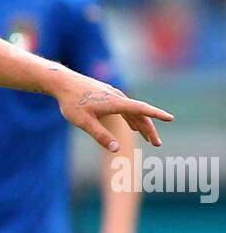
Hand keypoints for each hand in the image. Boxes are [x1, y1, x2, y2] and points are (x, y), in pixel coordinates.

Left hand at [55, 73, 172, 151]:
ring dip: (142, 125)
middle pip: (140, 114)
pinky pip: (125, 109)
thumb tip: (116, 149)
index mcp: (115, 102)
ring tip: (149, 139)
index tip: (170, 118)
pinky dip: (132, 118)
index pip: (141, 109)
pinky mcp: (107, 96)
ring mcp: (113, 96)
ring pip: (133, 112)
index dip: (156, 115)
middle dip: (150, 129)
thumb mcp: (83, 122)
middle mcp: (118, 97)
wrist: (62, 82)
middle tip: (157, 144)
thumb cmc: (71, 102)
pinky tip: (133, 127)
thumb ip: (100, 136)